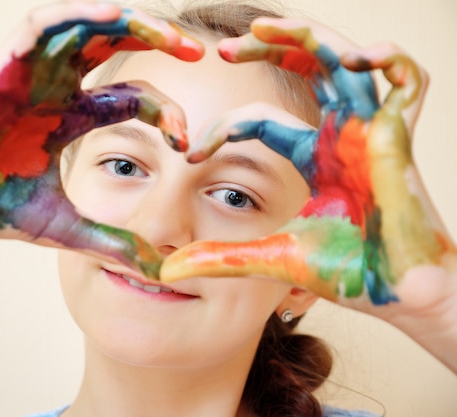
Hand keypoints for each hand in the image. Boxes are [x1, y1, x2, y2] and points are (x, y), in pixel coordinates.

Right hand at [0, 1, 203, 277]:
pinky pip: (45, 24)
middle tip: (198, 53)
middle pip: (115, 47)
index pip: (132, 99)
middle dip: (157, 44)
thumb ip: (111, 242)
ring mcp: (32, 71)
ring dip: (129, 23)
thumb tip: (158, 269)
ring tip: (171, 35)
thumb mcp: (65, 227)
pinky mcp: (5, 62)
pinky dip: (79, 15)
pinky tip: (115, 17)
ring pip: (87, 27)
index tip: (187, 143)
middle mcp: (57, 87)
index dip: (165, 114)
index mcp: (71, 118)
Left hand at [160, 17, 456, 308]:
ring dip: (308, 38)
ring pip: (344, 61)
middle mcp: (340, 134)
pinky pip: (408, 81)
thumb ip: (221, 258)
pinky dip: (388, 59)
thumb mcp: (270, 256)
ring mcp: (370, 130)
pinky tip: (352, 57)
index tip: (190, 148)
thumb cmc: (344, 273)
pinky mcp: (399, 136)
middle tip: (222, 48)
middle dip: (268, 47)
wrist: (392, 295)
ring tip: (264, 28)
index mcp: (313, 155)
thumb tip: (168, 270)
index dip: (224, 127)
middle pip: (308, 68)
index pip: (261, 120)